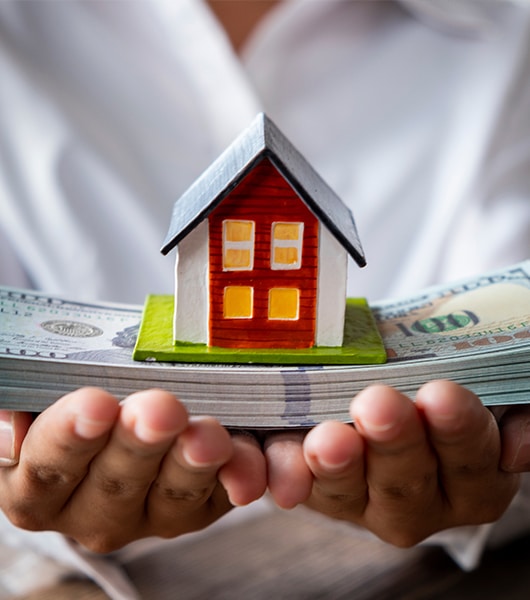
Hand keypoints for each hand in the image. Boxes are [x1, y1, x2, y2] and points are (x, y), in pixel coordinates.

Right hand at [0, 388, 265, 551]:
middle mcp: (95, 511)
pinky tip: (260, 469)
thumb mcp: (38, 396)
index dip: (69, 438)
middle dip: (141, 444)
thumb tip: (11, 430)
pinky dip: (247, 476)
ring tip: (211, 436)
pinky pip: (227, 494)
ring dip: (195, 464)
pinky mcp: (202, 505)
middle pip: (116, 484)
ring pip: (176, 496)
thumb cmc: (76, 394)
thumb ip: (19, 406)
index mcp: (40, 487)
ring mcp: (153, 513)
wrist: (128, 406)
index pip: (47, 469)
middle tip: (162, 410)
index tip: (97, 404)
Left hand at [265, 381, 520, 546]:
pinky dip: (284, 472)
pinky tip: (279, 466)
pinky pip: (295, 482)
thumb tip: (516, 446)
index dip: (459, 432)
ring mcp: (360, 500)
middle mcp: (418, 503)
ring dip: (337, 466)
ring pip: (347, 493)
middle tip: (378, 404)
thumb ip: (515, 413)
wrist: (387, 389)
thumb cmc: (442, 383)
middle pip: (406, 485)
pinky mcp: (313, 486)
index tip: (441, 395)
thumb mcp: (492, 392)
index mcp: (472, 481)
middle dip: (393, 443)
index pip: (473, 464)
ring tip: (327, 438)